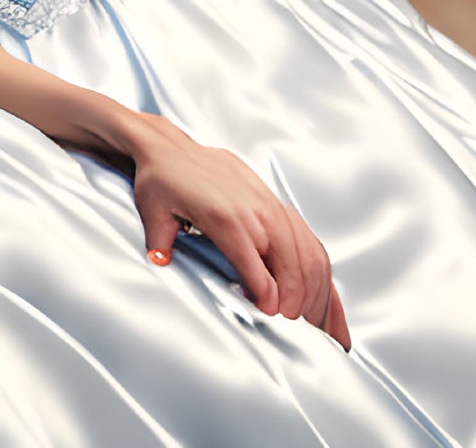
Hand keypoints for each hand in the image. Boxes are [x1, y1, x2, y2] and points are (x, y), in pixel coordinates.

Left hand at [124, 115, 351, 349]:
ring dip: (315, 286)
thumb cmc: (163, 180)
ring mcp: (268, 204)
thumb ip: (159, 241)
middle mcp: (253, 209)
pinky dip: (319, 265)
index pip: (254, 262)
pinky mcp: (274, 201)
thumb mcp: (153, 211)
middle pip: (289, 261)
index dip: (267, 292)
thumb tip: (161, 262)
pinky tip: (323, 289)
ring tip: (314, 318)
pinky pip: (306, 235)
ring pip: (306, 250)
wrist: (171, 148)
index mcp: (223, 217)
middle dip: (298, 299)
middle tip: (296, 327)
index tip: (271, 315)